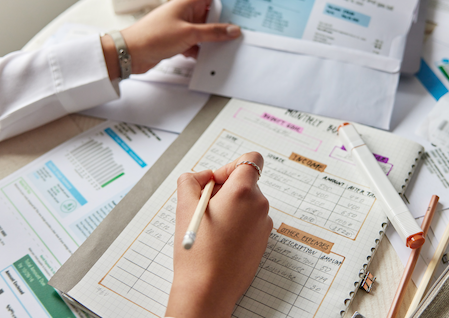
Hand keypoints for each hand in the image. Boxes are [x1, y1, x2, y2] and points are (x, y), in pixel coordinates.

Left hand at [102, 0, 240, 78]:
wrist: (130, 53)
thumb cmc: (152, 36)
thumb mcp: (189, 34)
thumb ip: (213, 33)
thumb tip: (233, 30)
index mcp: (187, 3)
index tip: (243, 6)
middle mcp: (185, 13)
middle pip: (211, 16)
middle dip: (224, 24)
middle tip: (240, 32)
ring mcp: (181, 27)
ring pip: (204, 32)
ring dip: (213, 40)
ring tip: (227, 47)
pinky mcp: (177, 41)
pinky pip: (196, 44)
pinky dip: (202, 50)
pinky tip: (207, 57)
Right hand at [166, 152, 272, 317]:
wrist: (208, 289)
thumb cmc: (197, 249)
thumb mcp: (185, 205)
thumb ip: (192, 180)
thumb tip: (204, 176)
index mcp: (243, 192)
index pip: (251, 159)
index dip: (230, 165)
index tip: (215, 182)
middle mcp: (259, 205)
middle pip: (246, 182)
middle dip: (225, 189)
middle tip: (205, 207)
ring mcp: (264, 224)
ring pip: (246, 203)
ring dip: (230, 207)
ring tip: (211, 227)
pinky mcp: (263, 240)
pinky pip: (250, 221)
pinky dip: (236, 224)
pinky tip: (220, 240)